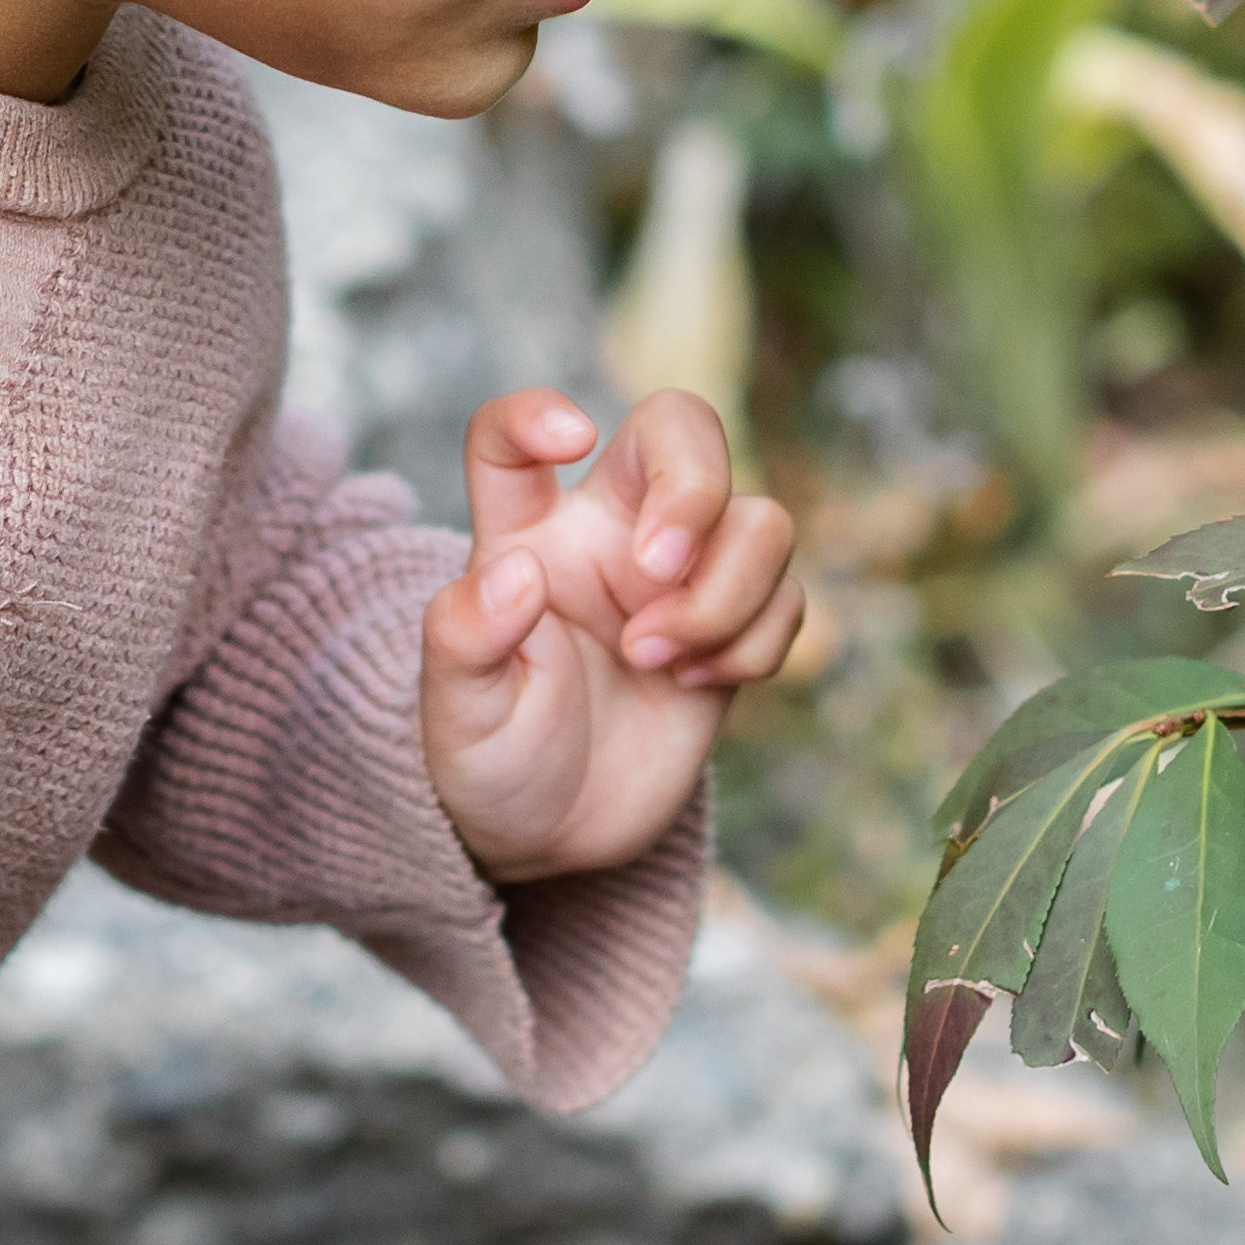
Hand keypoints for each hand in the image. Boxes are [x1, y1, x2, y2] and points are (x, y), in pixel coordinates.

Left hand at [419, 383, 802, 885]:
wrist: (552, 832)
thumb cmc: (492, 757)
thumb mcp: (457, 712)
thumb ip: (468, 637)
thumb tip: (515, 574)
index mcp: (523, 535)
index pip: (511, 438)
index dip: (532, 412)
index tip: (567, 441)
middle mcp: (607, 533)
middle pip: (681, 426)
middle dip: (693, 487)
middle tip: (657, 567)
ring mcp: (680, 575)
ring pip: (757, 517)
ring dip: (724, 591)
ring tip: (657, 661)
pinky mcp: (732, 623)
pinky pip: (788, 593)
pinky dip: (755, 639)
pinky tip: (697, 684)